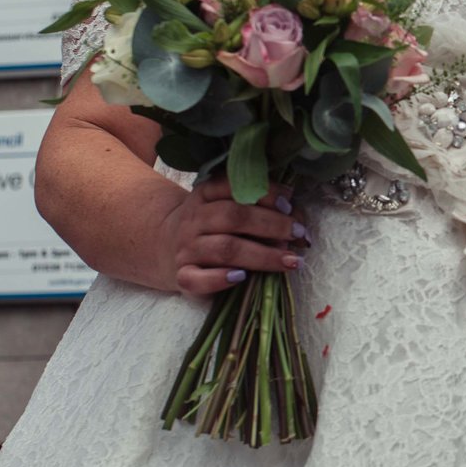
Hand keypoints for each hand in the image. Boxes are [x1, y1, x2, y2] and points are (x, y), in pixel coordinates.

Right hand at [162, 177, 309, 298]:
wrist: (167, 246)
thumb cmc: (213, 226)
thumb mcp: (230, 206)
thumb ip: (262, 206)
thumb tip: (297, 215)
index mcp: (205, 194)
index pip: (233, 187)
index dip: (264, 194)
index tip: (289, 204)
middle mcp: (194, 218)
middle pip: (233, 217)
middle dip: (271, 225)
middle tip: (298, 233)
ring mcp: (186, 248)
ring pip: (224, 249)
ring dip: (262, 255)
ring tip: (290, 261)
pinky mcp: (183, 275)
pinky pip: (196, 279)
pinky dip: (219, 279)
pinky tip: (242, 277)